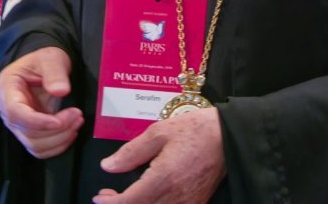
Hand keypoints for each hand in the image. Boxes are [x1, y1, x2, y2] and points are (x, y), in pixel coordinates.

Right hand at [0, 46, 83, 158]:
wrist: (43, 68)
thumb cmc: (43, 61)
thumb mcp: (50, 58)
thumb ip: (54, 72)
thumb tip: (61, 91)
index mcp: (7, 89)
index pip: (16, 113)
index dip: (37, 121)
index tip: (59, 121)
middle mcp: (8, 111)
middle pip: (27, 133)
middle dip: (56, 130)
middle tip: (77, 116)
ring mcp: (18, 124)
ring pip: (35, 145)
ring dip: (59, 139)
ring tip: (77, 121)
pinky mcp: (29, 133)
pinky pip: (41, 149)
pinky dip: (57, 145)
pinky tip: (70, 131)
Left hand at [93, 108, 224, 202]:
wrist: (228, 137)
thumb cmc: (193, 130)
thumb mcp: (158, 132)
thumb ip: (131, 152)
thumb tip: (108, 166)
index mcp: (163, 178)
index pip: (131, 201)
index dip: (111, 203)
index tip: (98, 197)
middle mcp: (176, 197)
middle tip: (108, 194)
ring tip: (125, 195)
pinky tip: (147, 196)